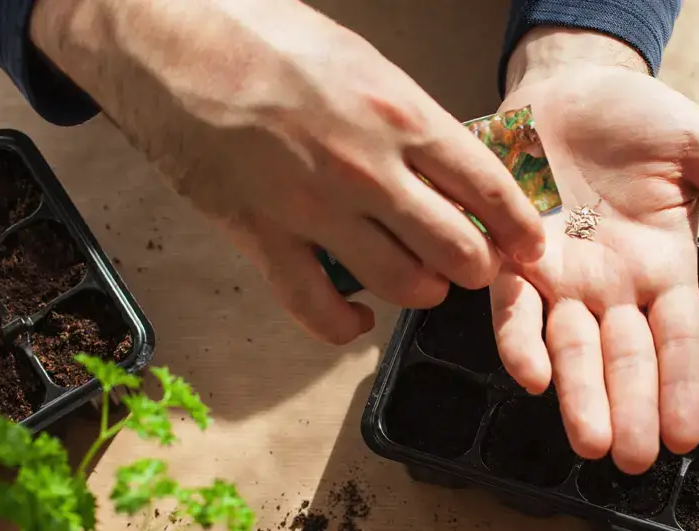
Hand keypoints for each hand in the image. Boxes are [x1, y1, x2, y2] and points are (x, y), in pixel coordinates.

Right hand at [31, 0, 544, 343]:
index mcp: (399, 115)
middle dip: (477, 267)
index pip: (489, 189)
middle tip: (472, 263)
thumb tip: (453, 165)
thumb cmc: (264, 37)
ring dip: (422, 291)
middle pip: (459, 251)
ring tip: (420, 280)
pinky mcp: (263, 239)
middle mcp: (368, 170)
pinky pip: (319, 311)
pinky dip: (347, 325)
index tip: (530, 246)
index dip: (520, 228)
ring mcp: (315, 210)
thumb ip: (410, 121)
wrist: (167, 38)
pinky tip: (359, 317)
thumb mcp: (362, 62)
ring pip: (403, 286)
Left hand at [493, 29, 698, 474]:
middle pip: (626, 358)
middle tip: (633, 461)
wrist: (568, 83)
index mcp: (664, 270)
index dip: (683, 387)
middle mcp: (613, 288)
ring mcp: (563, 278)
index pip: (679, 341)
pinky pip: (514, 305)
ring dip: (578, 395)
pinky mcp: (513, 256)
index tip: (686, 437)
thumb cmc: (638, 119)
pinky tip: (529, 374)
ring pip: (572, 347)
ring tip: (590, 440)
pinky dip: (519, 338)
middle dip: (629, 409)